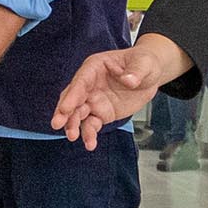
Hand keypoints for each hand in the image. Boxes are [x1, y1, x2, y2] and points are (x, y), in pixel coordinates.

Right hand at [55, 38, 186, 149]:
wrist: (150, 75)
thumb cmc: (143, 63)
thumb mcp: (144, 64)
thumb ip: (135, 72)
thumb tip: (129, 80)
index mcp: (94, 67)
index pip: (80, 82)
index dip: (72, 95)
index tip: (65, 108)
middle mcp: (89, 85)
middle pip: (72, 98)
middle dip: (64, 112)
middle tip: (57, 124)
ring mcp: (94, 100)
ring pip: (78, 114)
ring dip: (73, 125)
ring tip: (73, 137)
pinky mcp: (101, 113)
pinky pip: (91, 125)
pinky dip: (89, 134)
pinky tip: (90, 144)